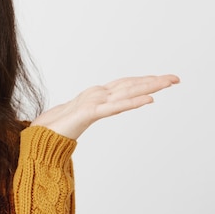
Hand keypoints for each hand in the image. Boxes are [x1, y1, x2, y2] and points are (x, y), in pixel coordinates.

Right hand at [31, 74, 179, 139]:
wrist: (39, 136)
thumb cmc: (54, 128)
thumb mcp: (77, 118)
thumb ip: (88, 112)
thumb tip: (95, 112)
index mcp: (94, 96)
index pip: (124, 85)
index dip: (143, 81)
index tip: (162, 80)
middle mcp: (95, 95)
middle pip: (129, 84)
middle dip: (153, 81)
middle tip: (175, 78)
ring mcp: (92, 102)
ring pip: (126, 91)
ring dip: (149, 86)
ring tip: (168, 82)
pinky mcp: (89, 113)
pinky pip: (115, 107)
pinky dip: (133, 102)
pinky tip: (149, 100)